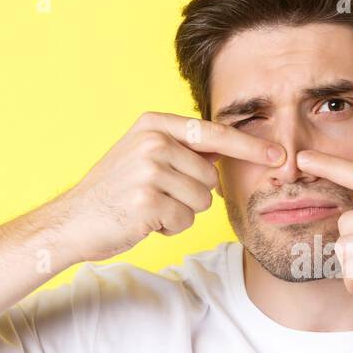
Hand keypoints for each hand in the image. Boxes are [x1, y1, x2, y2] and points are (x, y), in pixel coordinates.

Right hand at [54, 112, 285, 262]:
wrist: (73, 220)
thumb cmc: (115, 192)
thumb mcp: (145, 156)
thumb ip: (183, 151)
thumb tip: (228, 160)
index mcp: (154, 124)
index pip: (213, 133)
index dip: (248, 146)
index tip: (279, 154)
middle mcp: (152, 142)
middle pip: (211, 176)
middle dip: (192, 194)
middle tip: (157, 196)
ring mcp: (149, 170)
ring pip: (202, 200)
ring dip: (181, 213)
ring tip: (149, 208)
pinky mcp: (148, 201)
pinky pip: (185, 219)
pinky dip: (169, 227)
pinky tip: (143, 220)